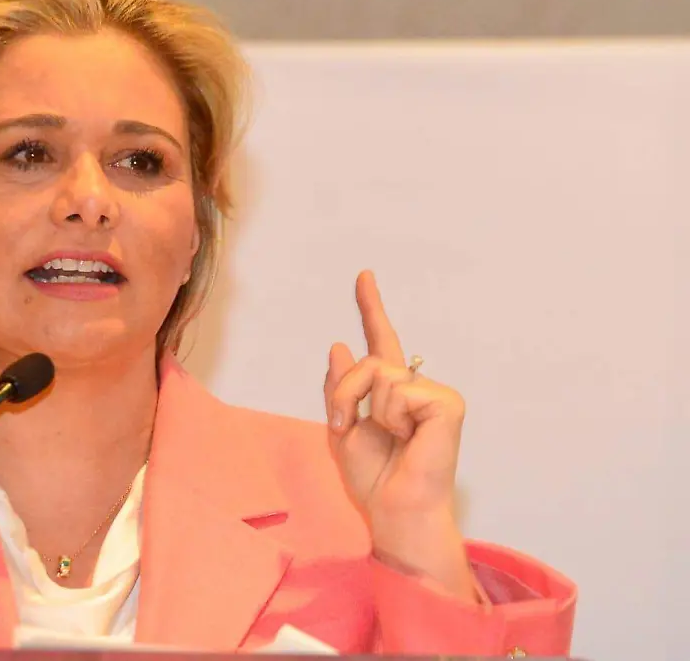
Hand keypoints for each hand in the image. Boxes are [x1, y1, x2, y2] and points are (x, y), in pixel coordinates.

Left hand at [324, 270, 476, 600]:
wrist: (394, 509)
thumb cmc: (374, 479)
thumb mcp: (342, 430)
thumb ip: (341, 389)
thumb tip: (338, 345)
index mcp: (391, 393)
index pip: (381, 342)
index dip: (371, 308)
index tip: (364, 276)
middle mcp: (416, 387)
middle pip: (368, 360)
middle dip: (344, 394)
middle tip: (345, 426)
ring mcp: (434, 394)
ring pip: (380, 373)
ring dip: (367, 409)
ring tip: (390, 439)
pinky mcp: (447, 403)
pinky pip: (399, 390)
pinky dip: (392, 417)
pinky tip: (409, 439)